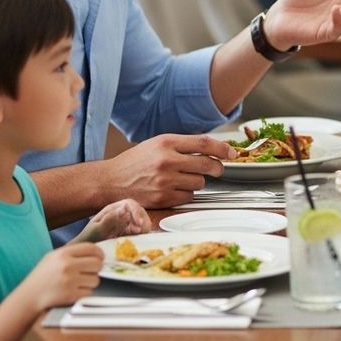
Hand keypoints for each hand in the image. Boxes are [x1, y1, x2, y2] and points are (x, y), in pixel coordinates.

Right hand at [19, 244, 104, 311]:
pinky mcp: (70, 295)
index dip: (99, 253)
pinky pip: (89, 293)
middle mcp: (66, 266)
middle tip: (89, 273)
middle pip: (97, 264)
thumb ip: (72, 253)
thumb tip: (96, 252)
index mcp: (62, 254)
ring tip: (77, 284)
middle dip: (96, 269)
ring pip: (95, 280)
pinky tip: (73, 293)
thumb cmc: (42, 277)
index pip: (91, 248)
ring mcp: (69, 281)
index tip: (100, 258)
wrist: (28, 297)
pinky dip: (84, 294)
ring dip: (90, 283)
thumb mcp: (52, 258)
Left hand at [75, 198, 152, 242]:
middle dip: (142, 220)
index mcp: (113, 209)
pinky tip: (137, 239)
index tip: (138, 223)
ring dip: (143, 227)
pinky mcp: (129, 232)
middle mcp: (121, 213)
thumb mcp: (96, 229)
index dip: (136, 212)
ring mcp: (126, 222)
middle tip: (140, 232)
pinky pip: (140, 230)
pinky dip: (142, 234)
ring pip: (142, 220)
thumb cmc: (89, 239)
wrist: (86, 250)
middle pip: (139, 211)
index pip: (130, 204)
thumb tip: (124, 209)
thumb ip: (109, 219)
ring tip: (138, 235)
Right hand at [101, 134, 235, 209]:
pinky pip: (188, 198)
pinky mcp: (162, 198)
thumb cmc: (135, 162)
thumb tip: (212, 150)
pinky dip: (186, 195)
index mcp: (166, 142)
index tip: (231, 153)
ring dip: (196, 182)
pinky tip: (173, 190)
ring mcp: (164, 181)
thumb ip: (182, 145)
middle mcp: (166, 160)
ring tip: (181, 179)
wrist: (109, 182)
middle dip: (216, 168)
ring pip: (199, 183)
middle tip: (216, 169)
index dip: (222, 148)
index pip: (204, 143)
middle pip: (206, 164)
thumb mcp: (157, 144)